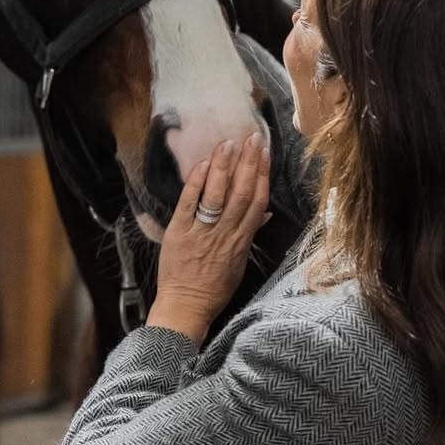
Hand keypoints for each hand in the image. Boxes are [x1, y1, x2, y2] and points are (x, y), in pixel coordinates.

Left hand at [147, 132, 272, 342]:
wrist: (187, 306)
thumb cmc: (214, 288)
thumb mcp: (239, 262)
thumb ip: (250, 234)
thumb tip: (265, 213)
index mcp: (242, 239)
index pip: (257, 201)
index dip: (262, 174)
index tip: (264, 152)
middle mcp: (225, 233)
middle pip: (242, 192)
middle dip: (247, 162)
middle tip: (251, 138)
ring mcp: (202, 232)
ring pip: (218, 195)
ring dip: (224, 167)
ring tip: (228, 143)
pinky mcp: (179, 233)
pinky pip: (189, 205)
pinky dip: (196, 184)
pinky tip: (202, 164)